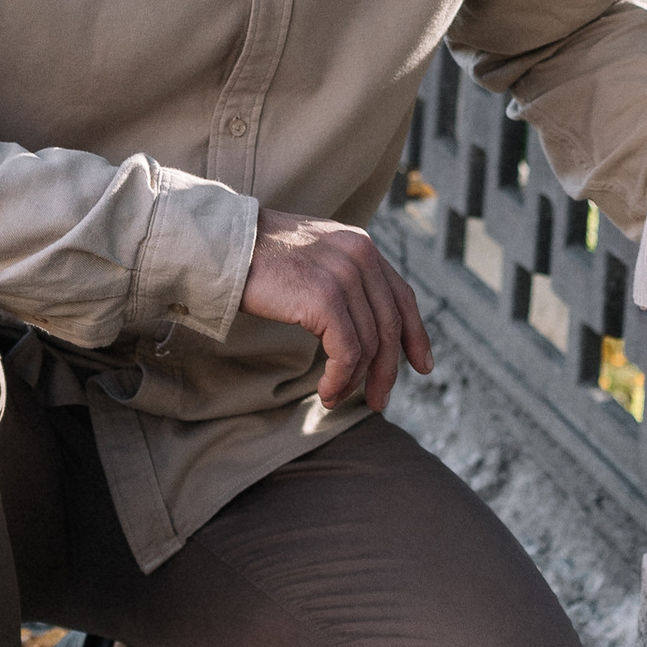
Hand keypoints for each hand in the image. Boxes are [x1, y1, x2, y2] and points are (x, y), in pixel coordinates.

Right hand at [242, 207, 433, 414]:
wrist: (224, 246)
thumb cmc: (259, 258)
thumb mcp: (314, 257)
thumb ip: (342, 279)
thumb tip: (364, 326)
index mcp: (361, 246)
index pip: (402, 295)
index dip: (416, 334)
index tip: (423, 365)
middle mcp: (360, 256)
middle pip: (390, 325)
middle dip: (387, 370)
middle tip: (377, 400)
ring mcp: (344, 275)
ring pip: (368, 344)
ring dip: (354, 381)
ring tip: (334, 399)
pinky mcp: (325, 298)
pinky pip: (347, 352)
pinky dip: (340, 379)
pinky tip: (326, 392)